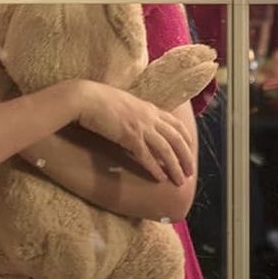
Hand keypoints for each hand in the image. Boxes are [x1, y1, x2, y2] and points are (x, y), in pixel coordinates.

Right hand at [73, 81, 195, 184]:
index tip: (191, 149)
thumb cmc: (101, 99)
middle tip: (190, 172)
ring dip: (175, 167)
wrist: (86, 98)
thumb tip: (140, 123)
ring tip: (180, 181)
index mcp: (149, 107)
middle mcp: (149, 116)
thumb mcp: (126, 104)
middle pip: (176, 138)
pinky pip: (146, 156)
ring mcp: (140, 126)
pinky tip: (160, 178)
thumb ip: (137, 113)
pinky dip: (155, 168)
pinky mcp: (129, 136)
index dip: (186, 138)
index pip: (175, 123)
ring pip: (166, 150)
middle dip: (186, 156)